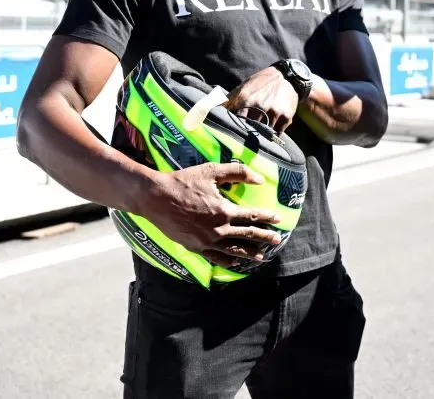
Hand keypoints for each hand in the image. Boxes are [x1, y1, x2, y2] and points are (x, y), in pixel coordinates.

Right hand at [139, 161, 282, 268]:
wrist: (155, 198)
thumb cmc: (183, 182)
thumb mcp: (211, 171)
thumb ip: (237, 173)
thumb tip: (259, 178)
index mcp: (224, 210)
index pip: (252, 216)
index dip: (267, 217)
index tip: (278, 219)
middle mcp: (218, 229)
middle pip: (247, 235)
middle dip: (264, 237)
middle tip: (276, 240)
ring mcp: (206, 241)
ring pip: (233, 250)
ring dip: (249, 253)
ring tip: (261, 256)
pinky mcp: (195, 247)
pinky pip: (215, 257)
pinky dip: (228, 260)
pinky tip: (235, 262)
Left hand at [226, 65, 299, 132]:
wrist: (287, 77)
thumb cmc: (261, 83)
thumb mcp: (243, 87)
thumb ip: (228, 100)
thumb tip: (208, 109)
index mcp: (245, 98)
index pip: (234, 120)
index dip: (233, 127)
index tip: (231, 132)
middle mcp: (260, 106)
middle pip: (248, 129)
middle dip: (247, 133)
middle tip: (246, 136)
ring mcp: (274, 112)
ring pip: (263, 133)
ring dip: (261, 134)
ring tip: (259, 132)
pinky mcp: (286, 117)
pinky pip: (277, 133)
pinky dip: (273, 133)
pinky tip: (271, 128)